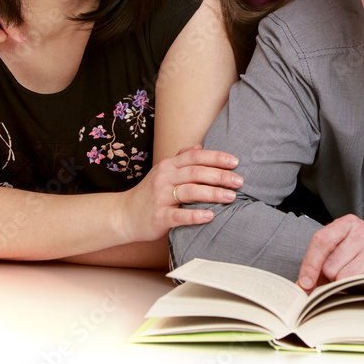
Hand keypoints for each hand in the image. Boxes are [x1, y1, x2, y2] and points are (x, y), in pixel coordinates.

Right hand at [121, 145, 241, 242]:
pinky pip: (179, 215)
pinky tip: (211, 216)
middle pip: (196, 173)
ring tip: (231, 197)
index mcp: (168, 166)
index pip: (195, 157)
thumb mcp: (163, 172)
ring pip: (190, 192)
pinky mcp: (158, 217)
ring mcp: (160, 197)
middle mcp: (164, 178)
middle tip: (239, 181)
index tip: (235, 162)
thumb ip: (181, 159)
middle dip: (220, 176)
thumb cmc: (149, 194)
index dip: (216, 157)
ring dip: (213, 193)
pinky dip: (195, 215)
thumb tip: (200, 146)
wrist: (124, 215)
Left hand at [296, 214, 363, 291]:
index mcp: (348, 224)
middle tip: (345, 275)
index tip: (305, 283)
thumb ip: (316, 265)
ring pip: (344, 278)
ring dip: (346, 285)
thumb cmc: (360, 260)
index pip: (321, 241)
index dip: (310, 265)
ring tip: (357, 278)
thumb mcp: (338, 254)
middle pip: (330, 265)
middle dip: (332, 277)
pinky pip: (361, 286)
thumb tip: (299, 288)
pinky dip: (360, 291)